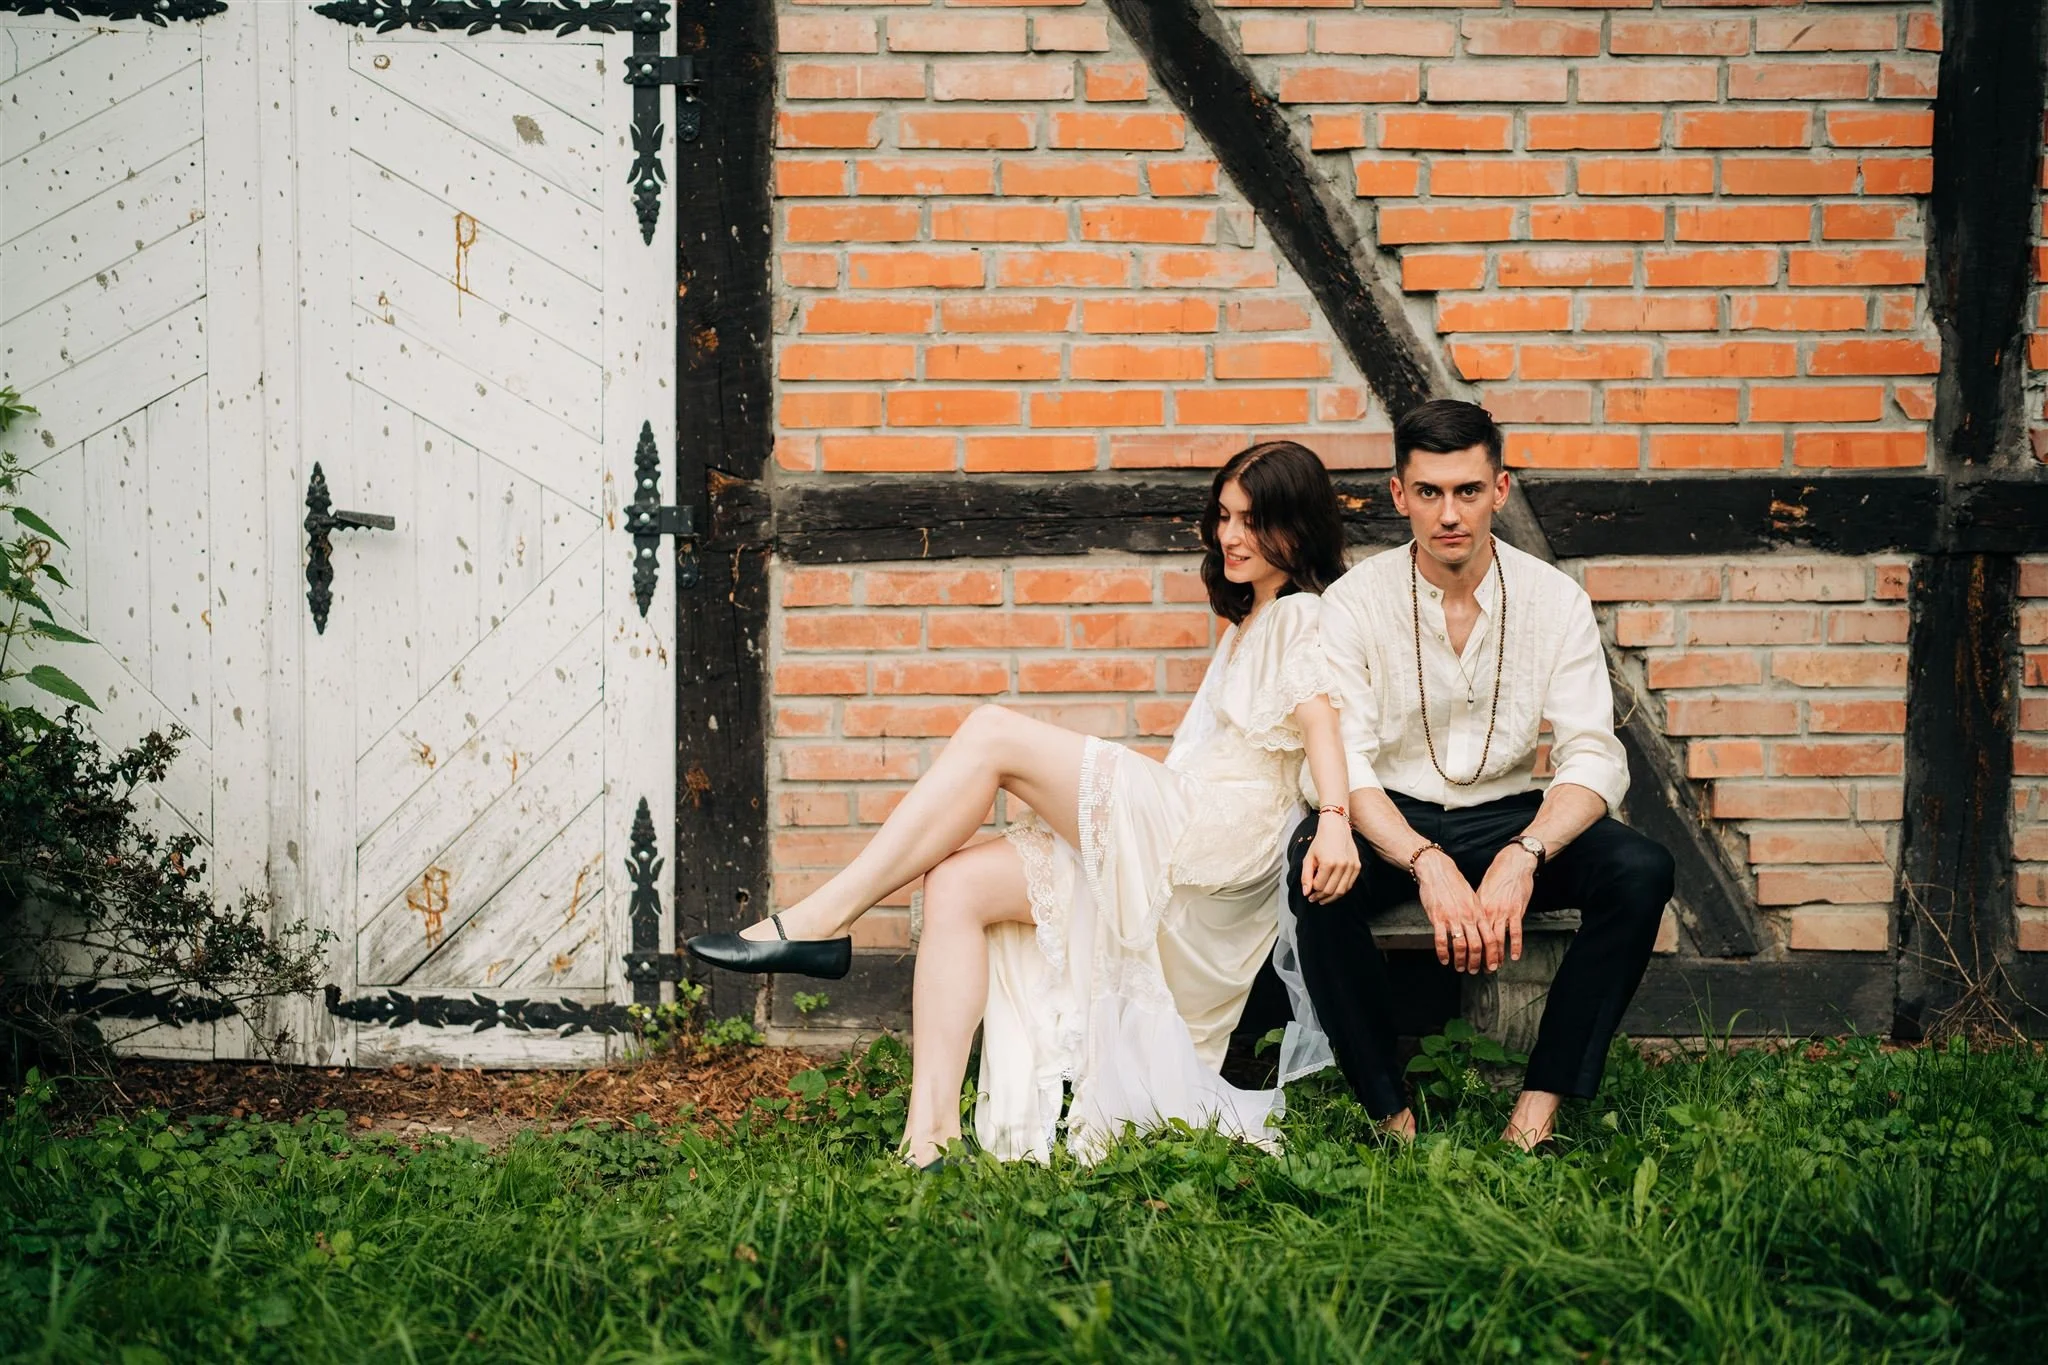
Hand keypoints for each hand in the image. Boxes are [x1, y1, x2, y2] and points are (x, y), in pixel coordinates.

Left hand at [1300, 812, 1361, 904]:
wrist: (1336, 828)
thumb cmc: (1320, 843)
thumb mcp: (1308, 858)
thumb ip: (1306, 876)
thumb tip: (1306, 893)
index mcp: (1328, 863)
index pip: (1319, 886)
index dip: (1312, 892)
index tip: (1309, 894)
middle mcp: (1342, 865)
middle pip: (1330, 890)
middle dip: (1320, 897)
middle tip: (1314, 899)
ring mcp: (1351, 866)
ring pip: (1341, 891)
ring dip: (1331, 898)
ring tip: (1323, 899)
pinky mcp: (1357, 866)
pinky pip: (1349, 885)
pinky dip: (1341, 891)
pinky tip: (1333, 891)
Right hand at [1415, 848, 1483, 973]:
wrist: (1437, 870)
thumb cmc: (1454, 883)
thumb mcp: (1472, 897)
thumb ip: (1478, 914)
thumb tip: (1483, 929)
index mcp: (1478, 912)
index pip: (1490, 938)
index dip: (1492, 954)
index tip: (1492, 965)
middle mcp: (1468, 916)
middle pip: (1477, 945)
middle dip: (1477, 961)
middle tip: (1474, 970)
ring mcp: (1453, 917)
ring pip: (1460, 945)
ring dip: (1460, 960)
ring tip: (1459, 967)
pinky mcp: (1438, 917)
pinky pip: (1441, 939)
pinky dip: (1443, 953)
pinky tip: (1444, 959)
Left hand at [1474, 844, 1537, 971]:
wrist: (1513, 863)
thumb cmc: (1496, 876)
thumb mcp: (1480, 892)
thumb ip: (1476, 908)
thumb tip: (1468, 920)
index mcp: (1478, 908)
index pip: (1470, 932)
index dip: (1466, 948)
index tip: (1464, 959)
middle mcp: (1488, 912)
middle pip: (1482, 940)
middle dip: (1480, 957)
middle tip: (1478, 969)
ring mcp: (1503, 912)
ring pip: (1497, 939)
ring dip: (1496, 956)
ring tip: (1494, 967)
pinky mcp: (1517, 911)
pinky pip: (1515, 932)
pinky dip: (1515, 946)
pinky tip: (1514, 956)